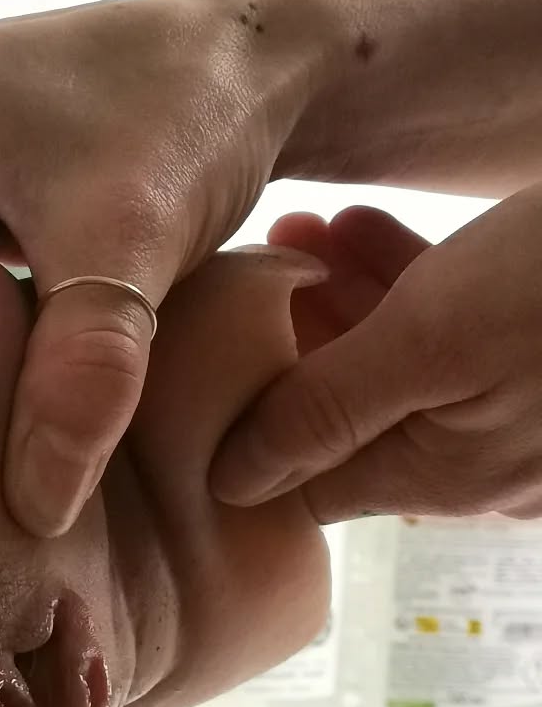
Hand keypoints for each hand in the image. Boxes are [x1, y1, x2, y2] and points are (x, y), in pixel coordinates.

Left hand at [212, 187, 541, 521]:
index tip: (198, 361)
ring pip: (391, 362)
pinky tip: (350, 222)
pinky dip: (397, 278)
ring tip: (285, 232)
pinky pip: (446, 327)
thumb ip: (326, 412)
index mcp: (441, 477)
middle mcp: (473, 459)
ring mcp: (507, 406)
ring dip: (333, 295)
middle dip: (285, 340)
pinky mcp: (531, 347)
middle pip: (341, 414)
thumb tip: (225, 484)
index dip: (244, 425)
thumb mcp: (432, 342)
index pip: (303, 481)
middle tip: (238, 273)